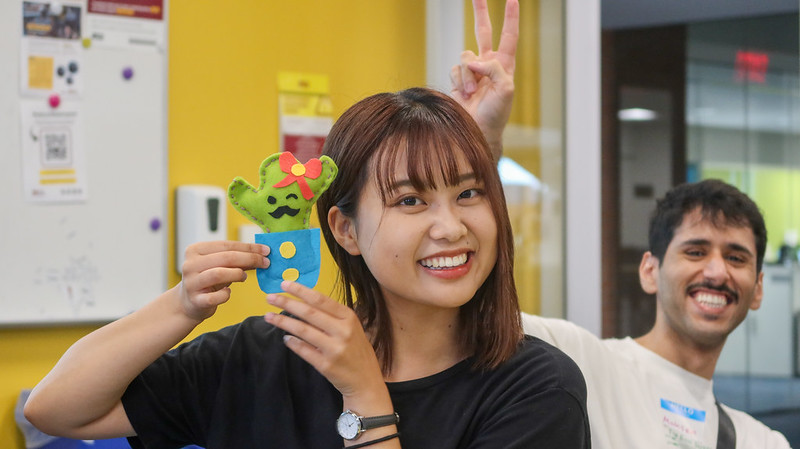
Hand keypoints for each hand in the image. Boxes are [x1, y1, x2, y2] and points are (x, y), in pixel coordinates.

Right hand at [178, 241, 269, 321]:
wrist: (188, 302)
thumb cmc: (208, 279)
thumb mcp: (220, 265)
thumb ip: (238, 259)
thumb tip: (262, 253)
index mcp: (196, 250)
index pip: (226, 245)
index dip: (249, 247)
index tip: (266, 250)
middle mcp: (190, 264)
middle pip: (226, 257)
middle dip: (250, 258)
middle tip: (265, 263)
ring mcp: (191, 283)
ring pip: (219, 274)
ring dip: (238, 274)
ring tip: (244, 276)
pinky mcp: (195, 300)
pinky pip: (216, 297)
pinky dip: (226, 294)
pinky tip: (228, 292)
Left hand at [265, 281, 384, 399]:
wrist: (366, 380)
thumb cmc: (356, 350)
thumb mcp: (352, 328)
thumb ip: (332, 316)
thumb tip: (303, 302)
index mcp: (349, 317)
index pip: (320, 299)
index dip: (300, 290)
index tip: (284, 284)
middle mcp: (343, 330)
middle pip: (309, 312)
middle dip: (287, 303)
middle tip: (270, 298)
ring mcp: (334, 349)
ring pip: (303, 330)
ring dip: (283, 322)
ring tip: (269, 316)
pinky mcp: (326, 365)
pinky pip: (303, 350)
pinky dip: (292, 343)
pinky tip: (285, 338)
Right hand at [450, 0, 518, 159]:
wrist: (478, 130)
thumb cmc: (496, 113)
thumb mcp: (506, 88)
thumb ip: (494, 67)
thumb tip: (474, 61)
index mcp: (504, 65)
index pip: (508, 36)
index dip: (511, 17)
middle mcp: (487, 64)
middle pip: (483, 31)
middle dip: (481, 12)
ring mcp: (471, 72)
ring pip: (465, 56)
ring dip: (468, 75)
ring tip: (472, 93)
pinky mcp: (457, 79)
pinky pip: (455, 69)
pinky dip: (459, 81)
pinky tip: (463, 95)